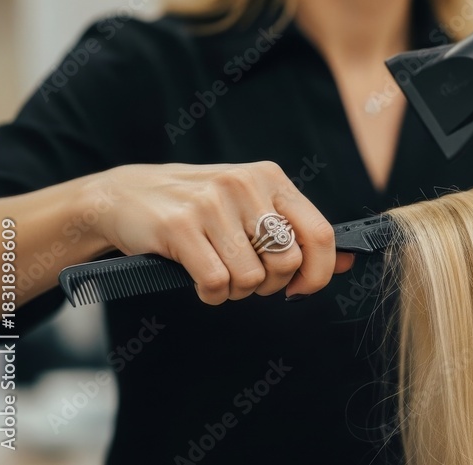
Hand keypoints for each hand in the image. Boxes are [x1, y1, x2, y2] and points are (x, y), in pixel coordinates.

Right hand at [84, 161, 353, 304]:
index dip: (319, 273)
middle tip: (246, 277)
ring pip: (251, 278)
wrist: (123, 195)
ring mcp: (211, 204)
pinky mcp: (180, 227)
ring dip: (236, 291)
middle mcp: (245, 185)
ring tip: (218, 273)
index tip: (300, 289)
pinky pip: (217, 284)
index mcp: (270, 178)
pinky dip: (211, 295)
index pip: (319, 234)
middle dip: (269, 285)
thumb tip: (350, 262)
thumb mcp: (251, 206)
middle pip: (287, 263)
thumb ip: (296, 231)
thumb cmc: (197, 207)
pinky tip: (198, 280)